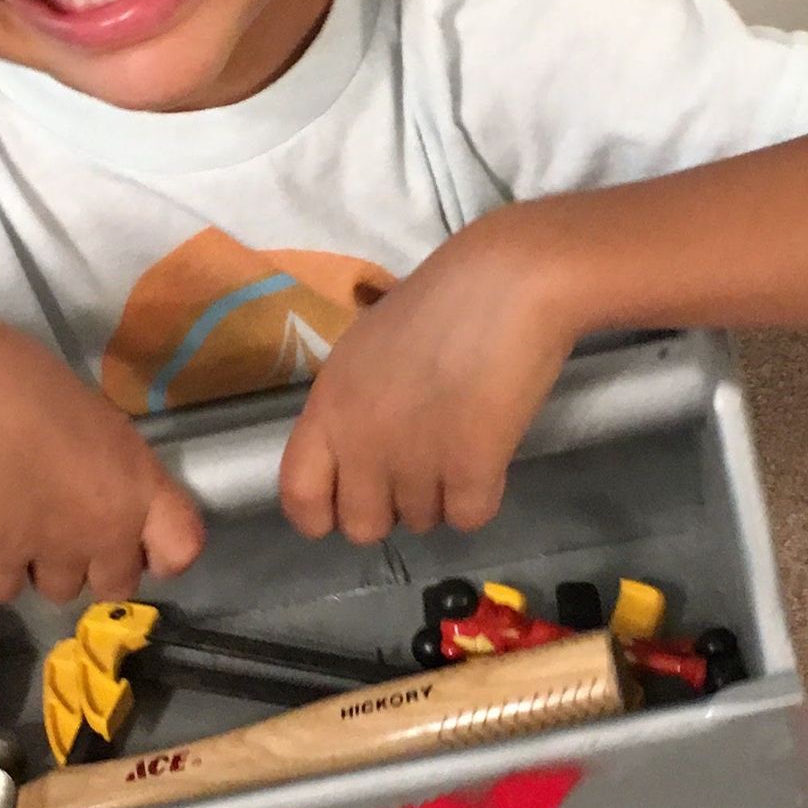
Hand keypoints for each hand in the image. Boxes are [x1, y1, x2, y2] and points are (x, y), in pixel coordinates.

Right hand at [0, 303, 204, 605]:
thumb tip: (91, 484)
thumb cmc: (20, 380)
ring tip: (15, 520)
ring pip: (60, 591)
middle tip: (63, 528)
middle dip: (93, 566)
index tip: (134, 538)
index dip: (159, 551)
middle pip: (118, 584)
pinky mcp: (0, 561)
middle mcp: (107, 527)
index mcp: (139, 481)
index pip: (182, 548)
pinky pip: (4, 588)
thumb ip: (105, 464)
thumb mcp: (89, 415)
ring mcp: (55, 549)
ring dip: (40, 567)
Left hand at [279, 212, 574, 542]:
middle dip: (390, 509)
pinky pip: (468, 518)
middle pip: (361, 526)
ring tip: (461, 441)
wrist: (508, 282)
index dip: (320, 514)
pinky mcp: (471, 470)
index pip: (298, 495)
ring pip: (421, 521)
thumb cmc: (439, 303)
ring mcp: (415, 460)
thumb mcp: (365, 351)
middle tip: (418, 469)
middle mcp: (362, 442)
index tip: (346, 504)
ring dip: (441, 495)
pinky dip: (481, 496)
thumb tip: (354, 456)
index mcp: (329, 407)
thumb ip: (350, 408)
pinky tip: (489, 454)